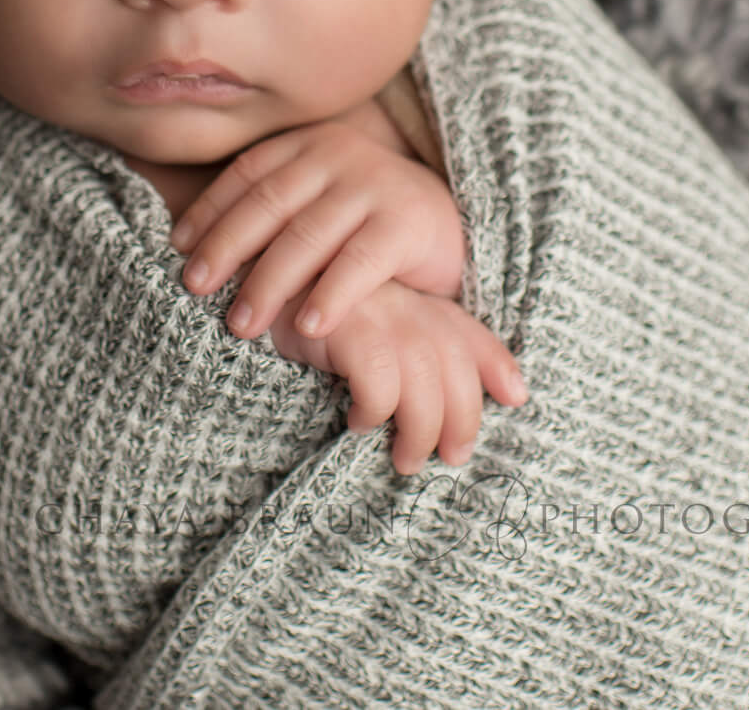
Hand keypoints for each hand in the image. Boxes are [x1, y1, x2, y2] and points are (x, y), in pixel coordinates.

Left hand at [169, 117, 467, 343]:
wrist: (451, 224)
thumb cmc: (365, 221)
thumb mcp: (317, 200)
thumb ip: (273, 209)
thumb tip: (193, 246)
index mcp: (308, 144)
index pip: (247, 173)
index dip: (209, 210)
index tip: (177, 247)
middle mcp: (338, 154)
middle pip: (268, 203)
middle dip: (226, 248)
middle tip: (194, 288)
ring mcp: (374, 184)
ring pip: (307, 236)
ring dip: (269, 283)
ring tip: (241, 323)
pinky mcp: (407, 221)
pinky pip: (360, 262)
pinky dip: (331, 296)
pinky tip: (308, 328)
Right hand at [269, 281, 528, 472]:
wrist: (231, 287)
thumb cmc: (284, 317)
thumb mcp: (343, 333)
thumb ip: (385, 355)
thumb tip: (426, 404)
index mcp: (401, 294)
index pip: (460, 328)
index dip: (494, 360)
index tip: (517, 395)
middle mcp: (393, 295)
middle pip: (452, 358)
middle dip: (462, 416)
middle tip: (450, 459)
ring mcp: (369, 304)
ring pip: (425, 374)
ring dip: (422, 428)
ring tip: (405, 461)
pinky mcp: (340, 320)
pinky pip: (380, 378)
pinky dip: (376, 410)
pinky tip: (357, 424)